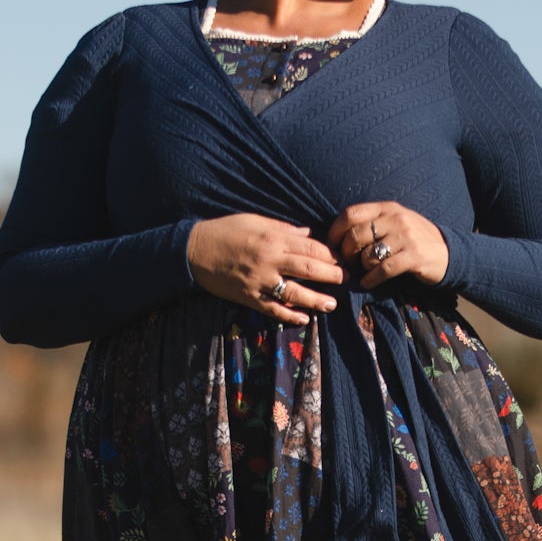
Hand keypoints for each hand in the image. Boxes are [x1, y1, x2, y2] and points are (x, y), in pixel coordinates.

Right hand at [185, 213, 342, 324]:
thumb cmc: (225, 231)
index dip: (331, 255)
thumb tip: (309, 234)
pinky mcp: (248, 297)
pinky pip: (273, 309)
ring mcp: (259, 281)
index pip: (311, 247)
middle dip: (332, 276)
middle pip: (309, 269)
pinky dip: (289, 316)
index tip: (343, 259)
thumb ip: (284, 229)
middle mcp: (269, 260)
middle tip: (347, 280)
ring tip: (332, 304)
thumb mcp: (255, 221)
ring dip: (316, 300)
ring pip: (295, 293)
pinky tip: (304, 319)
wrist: (194, 250)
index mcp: (273, 238)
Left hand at [327, 202, 449, 291]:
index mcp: (387, 208)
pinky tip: (368, 283)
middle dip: (346, 253)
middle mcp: (396, 218)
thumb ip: (372, 223)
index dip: (335, 231)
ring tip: (363, 272)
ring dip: (361, 267)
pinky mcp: (414, 256)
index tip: (331, 246)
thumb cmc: (415, 239)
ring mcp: (406, 237)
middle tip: (346, 264)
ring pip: (368, 254)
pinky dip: (371, 279)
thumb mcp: (395, 222)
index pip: (351, 214)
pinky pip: (383, 269)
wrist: (449, 252)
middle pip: (355, 235)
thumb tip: (339, 236)